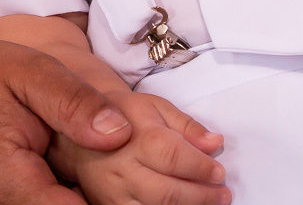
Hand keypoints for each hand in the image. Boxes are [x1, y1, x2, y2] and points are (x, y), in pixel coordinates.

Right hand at [0, 30, 132, 204]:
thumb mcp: (32, 71)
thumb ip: (74, 104)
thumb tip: (120, 135)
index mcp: (1, 176)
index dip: (97, 200)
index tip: (111, 181)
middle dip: (72, 199)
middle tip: (72, 163)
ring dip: (48, 199)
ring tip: (51, 166)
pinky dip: (24, 199)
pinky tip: (33, 174)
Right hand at [56, 90, 230, 204]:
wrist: (79, 134)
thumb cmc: (123, 118)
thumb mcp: (156, 108)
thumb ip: (187, 126)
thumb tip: (214, 143)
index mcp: (135, 139)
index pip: (172, 157)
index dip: (200, 167)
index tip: (219, 172)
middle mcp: (121, 170)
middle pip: (166, 193)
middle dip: (201, 197)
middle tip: (222, 195)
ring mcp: (112, 194)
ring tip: (208, 203)